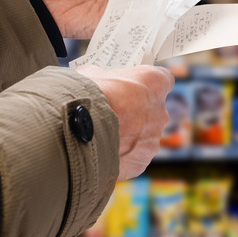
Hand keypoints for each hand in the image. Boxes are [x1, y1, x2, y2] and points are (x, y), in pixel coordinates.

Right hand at [74, 65, 173, 180]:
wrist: (74, 131)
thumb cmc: (86, 96)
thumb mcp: (92, 75)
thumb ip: (103, 77)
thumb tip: (95, 79)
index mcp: (154, 83)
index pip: (163, 79)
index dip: (148, 84)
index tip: (135, 87)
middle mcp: (160, 111)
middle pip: (153, 111)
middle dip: (135, 113)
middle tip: (113, 114)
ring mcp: (152, 139)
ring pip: (143, 137)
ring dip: (128, 136)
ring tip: (103, 136)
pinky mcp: (141, 161)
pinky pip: (133, 157)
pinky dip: (120, 156)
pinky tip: (102, 152)